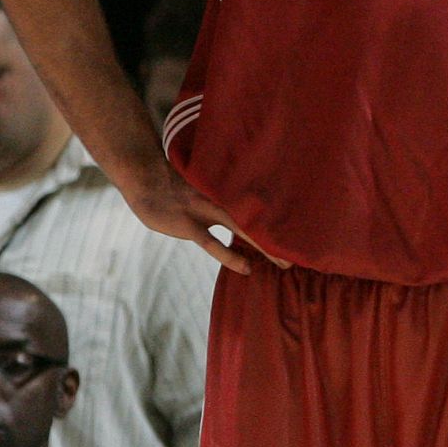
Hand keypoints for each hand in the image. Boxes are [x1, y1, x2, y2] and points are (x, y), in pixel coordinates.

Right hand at [121, 160, 287, 274]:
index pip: (262, 205)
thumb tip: (240, 202)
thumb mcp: (202, 185)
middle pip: (258, 218)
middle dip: (281, 233)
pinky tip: (246, 268)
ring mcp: (206, 212)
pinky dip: (231, 256)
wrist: (144, 177)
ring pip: (242, 231)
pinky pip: (213, 244)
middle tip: (303, 248)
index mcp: (227, 190)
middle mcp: (221, 199)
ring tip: (286, 263)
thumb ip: (222, 194)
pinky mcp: (189, 226)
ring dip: (264, 247)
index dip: (282, 217)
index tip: (303, 228)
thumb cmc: (173, 184)